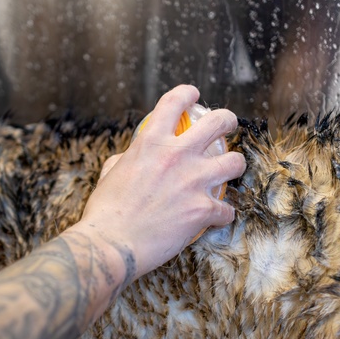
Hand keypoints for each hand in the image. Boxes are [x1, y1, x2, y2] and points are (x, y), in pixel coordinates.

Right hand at [74, 84, 245, 277]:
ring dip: (235, 166)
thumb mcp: (110, 174)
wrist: (111, 245)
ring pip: (235, 162)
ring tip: (231, 171)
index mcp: (151, 142)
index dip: (187, 94)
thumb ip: (126, 160)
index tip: (193, 96)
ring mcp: (194, 181)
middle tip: (227, 127)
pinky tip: (218, 218)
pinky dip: (223, 214)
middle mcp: (177, 155)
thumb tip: (130, 159)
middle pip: (218, 123)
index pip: (174, 103)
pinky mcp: (203, 209)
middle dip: (227, 121)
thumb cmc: (105, 213)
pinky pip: (226, 209)